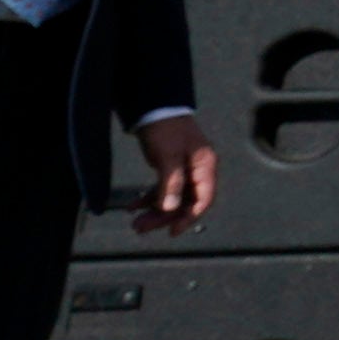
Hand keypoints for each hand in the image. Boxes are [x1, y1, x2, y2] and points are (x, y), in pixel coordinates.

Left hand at [135, 111, 214, 231]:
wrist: (154, 108)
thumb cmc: (166, 130)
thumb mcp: (168, 156)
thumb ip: (171, 183)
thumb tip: (170, 208)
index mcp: (204, 167)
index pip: (203, 199)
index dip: (189, 217)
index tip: (172, 231)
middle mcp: (197, 171)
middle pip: (185, 202)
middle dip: (164, 217)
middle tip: (141, 227)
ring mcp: (184, 170)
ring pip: (173, 198)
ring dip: (154, 211)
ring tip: (135, 222)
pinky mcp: (170, 168)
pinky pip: (163, 190)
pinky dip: (149, 199)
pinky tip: (134, 206)